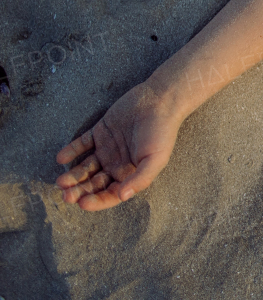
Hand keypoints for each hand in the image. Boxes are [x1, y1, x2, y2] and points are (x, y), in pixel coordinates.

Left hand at [54, 80, 183, 210]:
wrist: (160, 100)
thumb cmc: (161, 131)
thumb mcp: (156, 159)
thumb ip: (140, 179)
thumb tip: (122, 196)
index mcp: (130, 173)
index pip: (110, 193)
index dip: (96, 201)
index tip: (82, 202)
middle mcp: (117, 163)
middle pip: (94, 183)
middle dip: (80, 191)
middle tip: (66, 195)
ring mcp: (107, 148)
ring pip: (86, 167)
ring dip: (73, 175)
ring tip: (60, 181)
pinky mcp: (101, 131)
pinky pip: (82, 144)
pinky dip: (71, 151)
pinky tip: (62, 158)